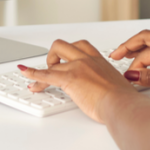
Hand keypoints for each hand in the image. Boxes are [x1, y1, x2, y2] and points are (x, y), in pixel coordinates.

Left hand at [21, 40, 138, 122]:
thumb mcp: (117, 85)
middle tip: (55, 69)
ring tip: (41, 80)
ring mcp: (77, 68)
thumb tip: (107, 90)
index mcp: (99, 60)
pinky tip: (26, 73)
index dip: (70, 51)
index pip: (81, 46)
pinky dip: (33, 73)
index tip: (64, 59)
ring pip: (52, 60)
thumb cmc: (123, 99)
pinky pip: (46, 75)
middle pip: (63, 45)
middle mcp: (87, 60)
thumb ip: (108, 83)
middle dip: (54, 55)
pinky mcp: (69, 79)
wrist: (121, 104)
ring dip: (43, 68)